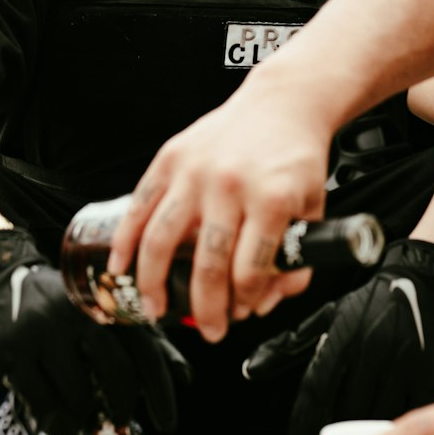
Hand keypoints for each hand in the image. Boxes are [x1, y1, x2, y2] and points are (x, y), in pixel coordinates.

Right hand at [0, 228, 188, 434]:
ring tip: (85, 414)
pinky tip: (62, 422)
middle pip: (116, 374)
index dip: (161, 391)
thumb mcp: (106, 311)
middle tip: (122, 419)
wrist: (4, 276)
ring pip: (79, 394)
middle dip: (124, 405)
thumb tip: (185, 377)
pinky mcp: (14, 349)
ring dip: (86, 414)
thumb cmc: (67, 305)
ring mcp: (45, 330)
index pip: (146, 350)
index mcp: (108, 301)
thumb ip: (145, 340)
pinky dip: (57, 420)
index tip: (168, 423)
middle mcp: (80, 313)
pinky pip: (42, 401)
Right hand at [107, 81, 329, 341]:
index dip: (245, 301)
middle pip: (207, 263)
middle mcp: (229, 184)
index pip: (250, 269)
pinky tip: (119, 265)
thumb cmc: (296, 158)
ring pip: (162, 239)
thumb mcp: (313, 209)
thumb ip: (297, 259)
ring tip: (155, 309)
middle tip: (209, 330)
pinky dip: (125, 240)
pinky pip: (139, 205)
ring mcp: (195, 170)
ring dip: (154, 283)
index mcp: (272, 198)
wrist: (282, 103)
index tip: (244, 312)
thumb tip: (265, 302)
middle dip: (205, 308)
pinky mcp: (170, 158)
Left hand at [243, 238, 433, 434]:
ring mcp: (403, 362)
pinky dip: (399, 433)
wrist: (423, 281)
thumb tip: (250, 370)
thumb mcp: (325, 318)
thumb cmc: (369, 304)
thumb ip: (286, 347)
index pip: (316, 392)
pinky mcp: (431, 372)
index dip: (303, 431)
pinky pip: (411, 414)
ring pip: (379, 418)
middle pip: (348, 412)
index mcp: (342, 337)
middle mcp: (371, 349)